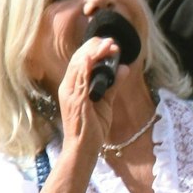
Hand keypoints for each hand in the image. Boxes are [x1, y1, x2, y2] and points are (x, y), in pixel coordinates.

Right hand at [55, 35, 126, 154]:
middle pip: (79, 58)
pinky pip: (79, 78)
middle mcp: (68, 87)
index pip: (81, 61)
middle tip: (112, 42)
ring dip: (95, 52)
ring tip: (109, 45)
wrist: (83, 150)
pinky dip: (87, 64)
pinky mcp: (75, 100)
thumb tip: (125, 68)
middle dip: (96, 47)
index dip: (95, 50)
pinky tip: (95, 56)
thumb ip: (113, 85)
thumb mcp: (105, 103)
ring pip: (79, 64)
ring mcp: (70, 93)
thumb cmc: (92, 129)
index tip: (111, 45)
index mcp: (73, 87)